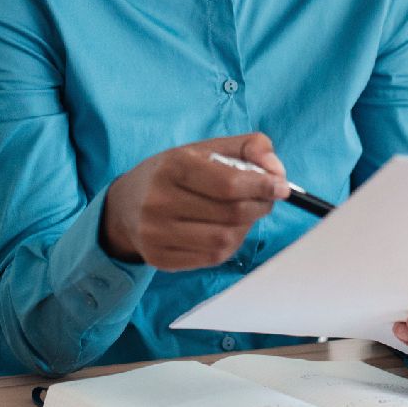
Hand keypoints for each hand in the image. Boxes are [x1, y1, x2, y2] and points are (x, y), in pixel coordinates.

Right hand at [100, 132, 286, 270]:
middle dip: (259, 206)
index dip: (263, 186)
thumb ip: (248, 147)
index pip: (229, 184)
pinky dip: (229, 245)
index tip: (281, 186)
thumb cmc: (175, 172)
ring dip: (245, 228)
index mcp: (173, 166)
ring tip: (242, 214)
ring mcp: (156, 233)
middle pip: (231, 213)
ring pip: (224, 240)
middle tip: (265, 199)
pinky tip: (223, 229)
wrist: (125, 205)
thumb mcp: (207, 148)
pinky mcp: (159, 258)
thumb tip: (277, 170)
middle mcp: (159, 201)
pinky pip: (211, 258)